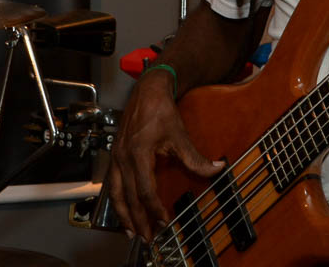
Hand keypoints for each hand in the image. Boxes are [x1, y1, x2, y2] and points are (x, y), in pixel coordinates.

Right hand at [106, 69, 222, 241]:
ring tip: (131, 231)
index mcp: (138, 153)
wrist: (147, 91)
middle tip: (146, 237)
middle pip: (128, 196)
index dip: (154, 208)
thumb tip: (216, 168)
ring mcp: (116, 156)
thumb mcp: (180, 134)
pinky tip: (123, 209)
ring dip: (123, 214)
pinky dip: (117, 200)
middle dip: (137, 219)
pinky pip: (112, 184)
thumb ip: (195, 157)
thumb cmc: (160, 109)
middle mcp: (123, 157)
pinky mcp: (115, 155)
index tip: (164, 221)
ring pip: (115, 193)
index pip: (145, 189)